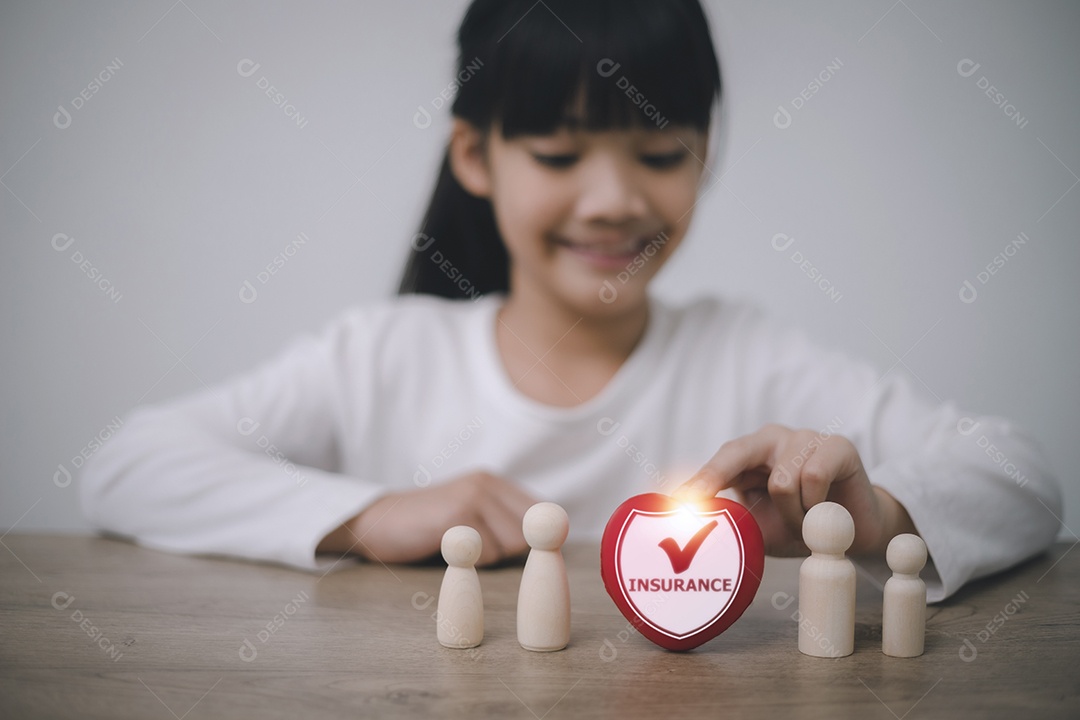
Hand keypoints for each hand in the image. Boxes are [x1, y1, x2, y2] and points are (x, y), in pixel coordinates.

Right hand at [318, 471, 536, 565]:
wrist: (377, 524)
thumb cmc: (426, 529)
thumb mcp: (470, 517)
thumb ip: (504, 524)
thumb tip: (551, 544)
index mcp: (493, 481)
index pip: (542, 511)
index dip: (536, 538)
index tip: (517, 551)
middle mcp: (486, 483)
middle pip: (529, 533)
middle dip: (509, 551)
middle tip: (476, 549)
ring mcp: (473, 496)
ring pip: (512, 544)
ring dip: (489, 558)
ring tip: (460, 548)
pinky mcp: (458, 515)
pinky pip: (488, 553)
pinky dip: (472, 563)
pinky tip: (448, 549)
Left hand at [674, 424, 915, 556]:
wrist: (855, 533)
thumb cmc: (803, 526)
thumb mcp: (763, 528)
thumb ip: (735, 523)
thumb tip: (697, 528)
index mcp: (752, 454)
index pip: (721, 461)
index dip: (699, 481)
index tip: (677, 502)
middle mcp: (774, 439)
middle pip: (737, 452)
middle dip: (714, 478)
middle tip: (697, 504)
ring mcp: (806, 437)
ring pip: (782, 480)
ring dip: (792, 516)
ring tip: (804, 523)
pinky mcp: (837, 445)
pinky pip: (812, 479)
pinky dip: (814, 508)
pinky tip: (825, 513)